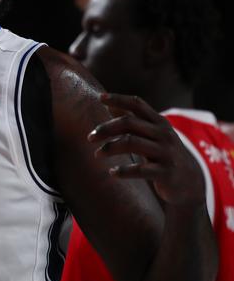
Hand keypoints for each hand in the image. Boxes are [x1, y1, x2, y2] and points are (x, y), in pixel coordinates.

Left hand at [88, 94, 204, 206]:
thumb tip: (109, 105)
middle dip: (106, 129)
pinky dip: (123, 170)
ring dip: (109, 148)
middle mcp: (164, 134)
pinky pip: (140, 170)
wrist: (190, 182)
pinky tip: (112, 172)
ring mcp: (166, 153)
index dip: (118, 99)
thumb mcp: (152, 135)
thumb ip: (133, 121)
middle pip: (129, 123)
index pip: (137, 104)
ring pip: (131, 143)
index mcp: (159, 122)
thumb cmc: (163, 154)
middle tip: (90, 137)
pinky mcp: (166, 172)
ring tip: (97, 154)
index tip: (100, 98)